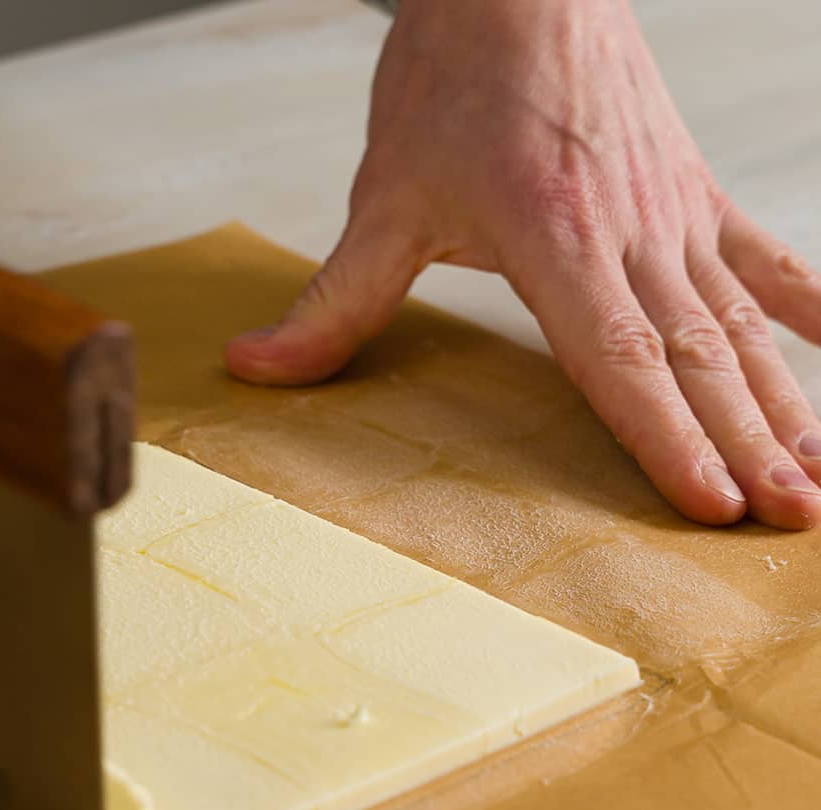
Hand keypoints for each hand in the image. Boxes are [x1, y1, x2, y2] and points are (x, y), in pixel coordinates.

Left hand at [227, 0, 820, 528]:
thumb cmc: (452, 81)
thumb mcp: (382, 197)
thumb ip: (332, 300)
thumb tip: (253, 368)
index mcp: (553, 238)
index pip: (616, 356)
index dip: (662, 433)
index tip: (707, 501)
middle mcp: (631, 232)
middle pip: (697, 355)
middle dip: (743, 445)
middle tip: (786, 520)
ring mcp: (672, 213)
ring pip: (742, 322)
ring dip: (785, 402)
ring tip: (816, 480)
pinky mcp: (693, 190)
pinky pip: (768, 259)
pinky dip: (810, 310)